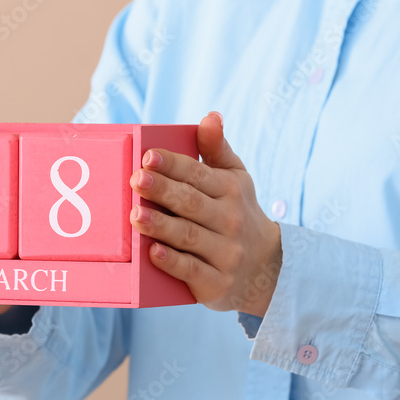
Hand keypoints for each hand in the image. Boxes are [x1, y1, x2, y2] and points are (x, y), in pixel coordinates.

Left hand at [128, 112, 281, 315]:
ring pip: (189, 236)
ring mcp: (225, 253)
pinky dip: (172, 262)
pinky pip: (191, 271)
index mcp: (231, 191)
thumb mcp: (235, 179)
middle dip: (163, 191)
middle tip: (136, 179)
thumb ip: (217, 149)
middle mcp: (230, 220)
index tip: (148, 156)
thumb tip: (210, 116)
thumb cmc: (237, 214)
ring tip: (135, 214)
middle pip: (191, 203)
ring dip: (161, 226)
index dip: (173, 165)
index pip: (198, 174)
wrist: (264, 269)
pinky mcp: (217, 283)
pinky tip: (153, 252)